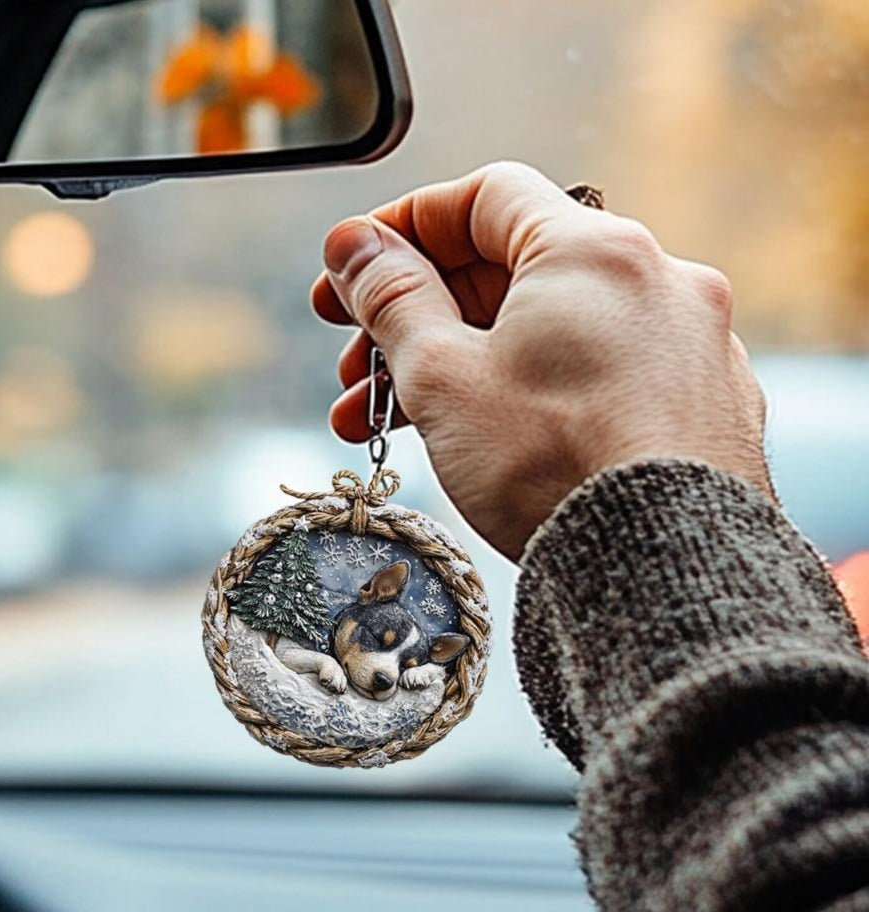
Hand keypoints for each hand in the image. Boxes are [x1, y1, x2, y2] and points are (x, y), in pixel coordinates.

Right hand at [311, 161, 769, 561]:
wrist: (663, 572)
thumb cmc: (552, 466)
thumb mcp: (443, 376)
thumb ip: (392, 297)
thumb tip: (352, 244)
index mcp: (592, 251)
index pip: (484, 197)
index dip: (406, 226)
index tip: (358, 269)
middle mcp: (657, 279)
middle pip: (513, 271)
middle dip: (421, 315)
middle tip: (358, 364)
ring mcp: (688, 344)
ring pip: (551, 331)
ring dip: (465, 365)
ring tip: (393, 421)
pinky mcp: (701, 403)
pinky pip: (599, 373)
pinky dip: (534, 390)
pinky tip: (485, 438)